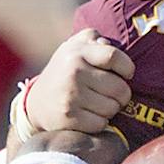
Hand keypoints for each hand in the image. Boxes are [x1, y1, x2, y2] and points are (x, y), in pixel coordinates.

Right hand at [19, 29, 135, 135]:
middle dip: (121, 94)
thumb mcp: (74, 48)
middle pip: (120, 88)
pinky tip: (89, 116)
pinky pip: (102, 124)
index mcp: (77, 52)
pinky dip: (99, 122)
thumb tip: (108, 43)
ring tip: (97, 104)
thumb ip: (93, 39)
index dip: (127, 68)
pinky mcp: (69, 117)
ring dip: (110, 109)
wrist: (36, 104)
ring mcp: (71, 96)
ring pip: (112, 108)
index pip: (114, 57)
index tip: (126, 74)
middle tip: (110, 94)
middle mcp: (74, 72)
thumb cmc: (65, 73)